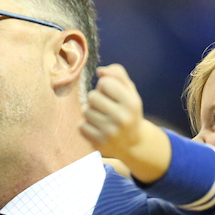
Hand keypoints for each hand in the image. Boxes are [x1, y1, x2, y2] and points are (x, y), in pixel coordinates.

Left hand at [80, 64, 169, 182]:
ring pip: (85, 111)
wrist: (133, 143)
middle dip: (97, 99)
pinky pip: (81, 126)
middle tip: (106, 107)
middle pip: (92, 96)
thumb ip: (117, 74)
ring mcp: (110, 133)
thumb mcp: (129, 91)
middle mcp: (122, 119)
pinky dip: (86, 126)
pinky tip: (97, 128)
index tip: (113, 95)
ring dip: (91, 112)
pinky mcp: (99, 143)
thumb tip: (100, 71)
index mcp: (132, 103)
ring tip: (102, 118)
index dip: (106, 86)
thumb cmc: (128, 110)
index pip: (105, 82)